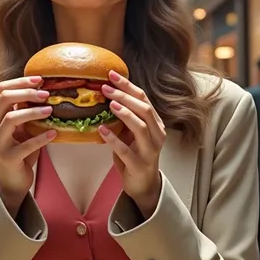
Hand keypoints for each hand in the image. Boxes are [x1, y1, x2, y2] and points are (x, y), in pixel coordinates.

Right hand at [0, 77, 55, 214]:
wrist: (13, 179)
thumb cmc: (20, 148)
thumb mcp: (22, 126)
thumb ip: (26, 110)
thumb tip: (45, 89)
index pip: (2, 90)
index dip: (20, 82)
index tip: (39, 79)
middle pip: (4, 99)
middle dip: (27, 93)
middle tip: (46, 94)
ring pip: (11, 118)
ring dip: (33, 112)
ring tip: (50, 111)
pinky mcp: (8, 157)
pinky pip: (25, 145)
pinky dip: (41, 138)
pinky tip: (54, 133)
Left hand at [99, 71, 165, 216]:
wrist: (144, 184)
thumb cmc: (136, 155)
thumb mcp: (133, 133)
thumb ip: (127, 117)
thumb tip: (106, 96)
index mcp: (156, 124)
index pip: (144, 99)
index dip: (128, 85)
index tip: (111, 75)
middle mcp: (157, 135)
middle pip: (144, 110)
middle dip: (124, 96)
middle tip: (105, 87)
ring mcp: (150, 150)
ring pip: (140, 127)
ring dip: (124, 113)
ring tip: (109, 103)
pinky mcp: (139, 165)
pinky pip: (126, 150)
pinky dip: (113, 139)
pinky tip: (102, 130)